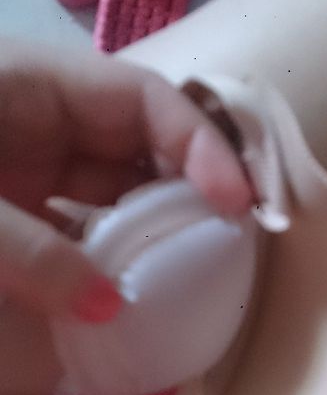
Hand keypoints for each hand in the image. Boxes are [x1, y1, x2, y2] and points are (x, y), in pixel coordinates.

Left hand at [0, 37, 251, 319]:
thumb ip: (34, 252)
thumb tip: (109, 307)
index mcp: (38, 86)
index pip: (145, 98)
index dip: (201, 145)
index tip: (236, 203)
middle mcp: (46, 120)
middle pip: (140, 146)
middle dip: (187, 191)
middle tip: (226, 243)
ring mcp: (32, 163)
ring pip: (113, 190)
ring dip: (150, 230)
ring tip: (185, 275)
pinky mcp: (20, 204)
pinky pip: (78, 223)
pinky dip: (104, 255)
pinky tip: (124, 290)